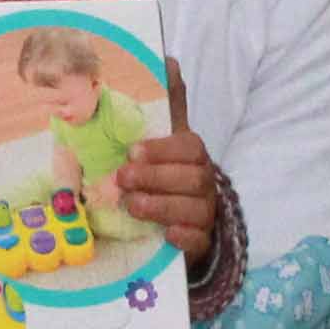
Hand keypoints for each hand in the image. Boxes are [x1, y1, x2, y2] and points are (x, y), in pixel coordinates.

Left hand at [116, 131, 226, 258]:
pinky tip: (166, 233)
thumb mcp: (153, 157)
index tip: (132, 152)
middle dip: (155, 177)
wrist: (182, 220)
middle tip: (123, 178)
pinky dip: (184, 236)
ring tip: (132, 205)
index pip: (189, 147)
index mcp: (195, 157)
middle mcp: (205, 183)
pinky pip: (199, 238)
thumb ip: (147, 134)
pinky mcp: (203, 239)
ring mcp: (206, 212)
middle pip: (192, 178)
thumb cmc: (160, 181)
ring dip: (161, 206)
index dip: (161, 149)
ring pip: (195, 208)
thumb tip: (159, 89)